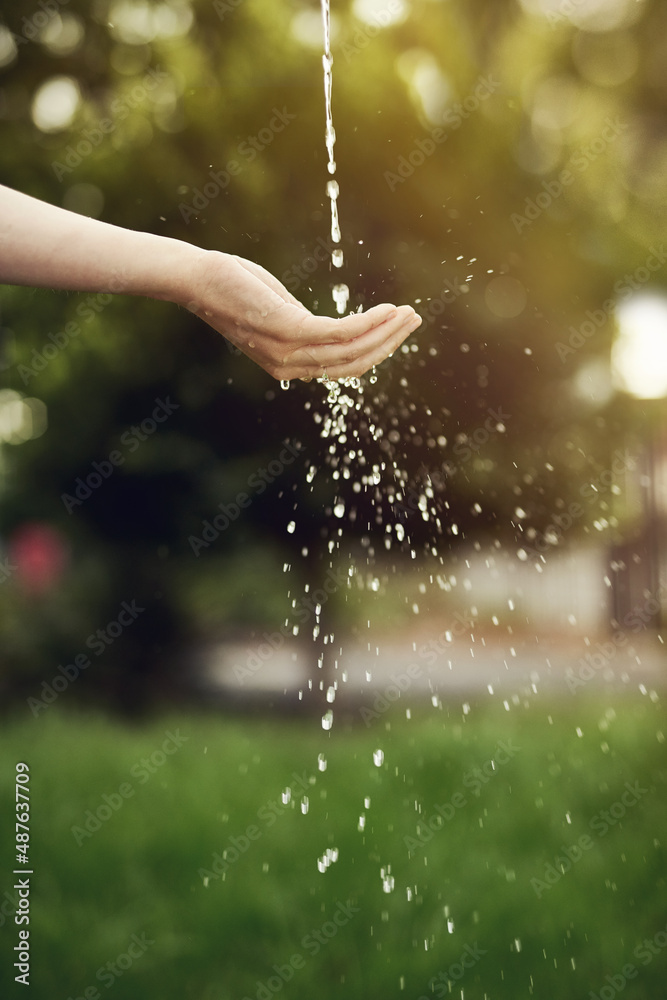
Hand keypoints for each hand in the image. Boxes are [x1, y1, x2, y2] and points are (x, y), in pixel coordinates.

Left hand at [185, 250, 421, 380]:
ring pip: (352, 350)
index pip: (343, 369)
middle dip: (390, 342)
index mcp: (288, 366)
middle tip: (415, 319)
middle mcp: (289, 367)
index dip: (377, 351)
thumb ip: (304, 325)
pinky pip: (340, 332)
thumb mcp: (275, 313)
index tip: (398, 328)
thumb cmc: (234, 289)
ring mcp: (288, 352)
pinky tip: (385, 308)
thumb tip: (332, 328)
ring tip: (407, 312)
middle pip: (354, 364)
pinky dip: (368, 322)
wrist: (197, 280)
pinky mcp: (289, 330)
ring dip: (386, 331)